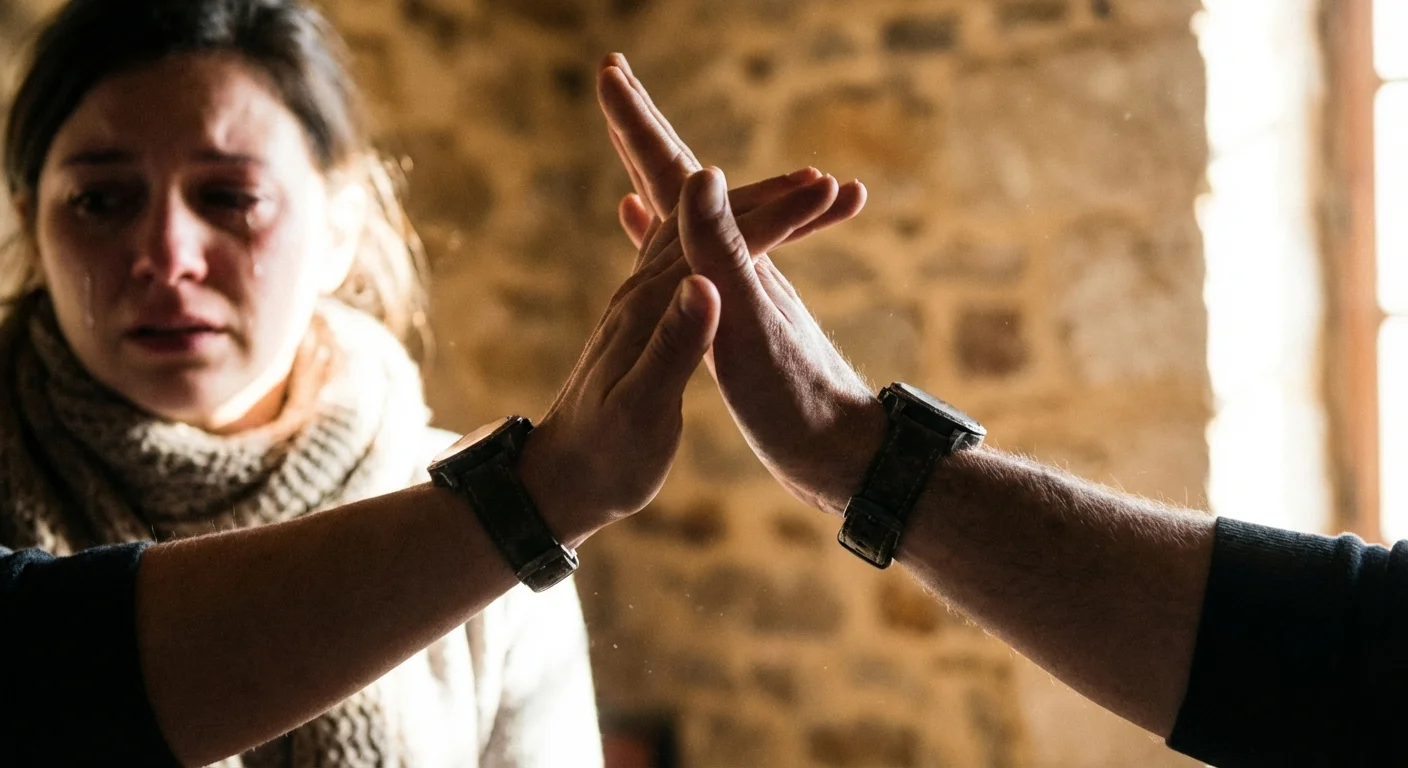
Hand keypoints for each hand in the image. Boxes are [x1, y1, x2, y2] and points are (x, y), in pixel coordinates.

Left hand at [516, 169, 855, 542]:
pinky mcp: (646, 317)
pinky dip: (718, 232)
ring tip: (799, 197)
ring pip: (701, 231)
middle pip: (710, 220)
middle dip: (773, 200)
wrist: (559, 480)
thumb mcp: (643, 409)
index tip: (827, 194)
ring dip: (752, 210)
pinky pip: (686, 253)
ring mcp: (642, 301)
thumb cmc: (606, 458)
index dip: (777, 216)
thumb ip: (673, 346)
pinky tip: (710, 218)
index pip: (720, 240)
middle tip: (831, 186)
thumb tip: (704, 284)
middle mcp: (642, 291)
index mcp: (649, 306)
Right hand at [596, 53, 884, 513]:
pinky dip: (666, 234)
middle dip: (645, 128)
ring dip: (656, 170)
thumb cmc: (795, 402)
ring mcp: (735, 287)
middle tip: (612, 76)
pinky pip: (689, 258)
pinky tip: (651, 230)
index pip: (677, 173)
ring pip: (687, 214)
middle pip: (682, 181)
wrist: (842, 457)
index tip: (608, 69)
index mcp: (729, 257)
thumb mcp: (750, 328)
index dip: (640, 122)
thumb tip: (700, 175)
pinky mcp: (732, 318)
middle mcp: (735, 261)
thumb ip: (727, 254)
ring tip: (627, 138)